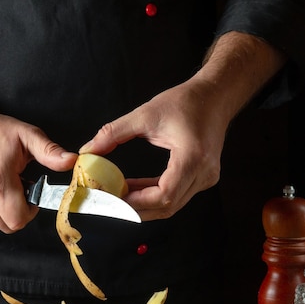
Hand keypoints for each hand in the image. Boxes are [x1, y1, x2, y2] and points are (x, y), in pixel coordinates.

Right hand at [0, 104, 76, 232]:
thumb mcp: (26, 135)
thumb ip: (50, 152)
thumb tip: (72, 161)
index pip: (18, 220)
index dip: (29, 213)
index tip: (30, 197)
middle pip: (6, 225)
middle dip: (17, 212)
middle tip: (17, 189)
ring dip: (1, 208)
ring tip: (0, 183)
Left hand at [80, 78, 227, 220]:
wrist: (215, 96)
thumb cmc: (186, 101)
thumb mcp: (146, 114)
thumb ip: (114, 133)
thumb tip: (89, 149)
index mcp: (193, 157)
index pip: (164, 195)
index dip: (137, 202)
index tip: (113, 198)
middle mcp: (204, 173)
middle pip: (167, 206)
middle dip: (136, 207)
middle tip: (110, 200)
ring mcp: (206, 178)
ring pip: (172, 205)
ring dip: (144, 203)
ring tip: (119, 194)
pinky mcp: (203, 178)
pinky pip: (177, 195)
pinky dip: (154, 195)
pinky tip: (134, 188)